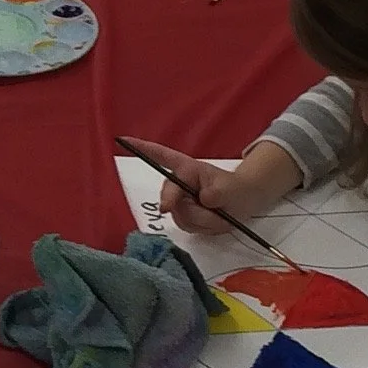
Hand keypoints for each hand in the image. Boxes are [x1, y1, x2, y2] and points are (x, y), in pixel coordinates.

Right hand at [120, 133, 295, 240]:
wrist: (243, 204)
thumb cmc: (236, 189)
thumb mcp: (231, 188)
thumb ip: (217, 193)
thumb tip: (203, 198)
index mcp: (186, 168)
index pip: (161, 156)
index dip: (142, 148)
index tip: (124, 140)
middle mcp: (179, 183)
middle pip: (169, 196)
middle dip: (187, 207)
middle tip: (207, 211)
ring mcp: (180, 201)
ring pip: (180, 216)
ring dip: (201, 219)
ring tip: (218, 214)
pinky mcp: (184, 216)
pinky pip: (186, 226)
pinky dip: (202, 226)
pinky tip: (212, 220)